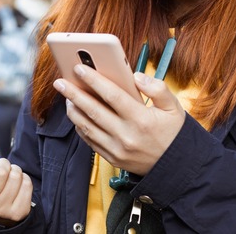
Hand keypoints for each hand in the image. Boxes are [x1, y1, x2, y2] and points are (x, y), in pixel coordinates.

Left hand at [54, 65, 185, 175]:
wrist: (175, 166)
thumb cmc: (173, 133)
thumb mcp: (173, 107)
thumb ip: (157, 88)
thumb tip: (136, 76)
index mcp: (141, 119)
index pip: (112, 96)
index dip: (94, 80)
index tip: (79, 68)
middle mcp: (126, 135)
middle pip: (93, 111)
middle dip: (74, 94)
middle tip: (60, 81)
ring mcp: (117, 149)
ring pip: (87, 127)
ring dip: (73, 110)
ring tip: (66, 96)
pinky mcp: (112, 158)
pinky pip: (90, 141)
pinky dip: (80, 127)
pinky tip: (76, 114)